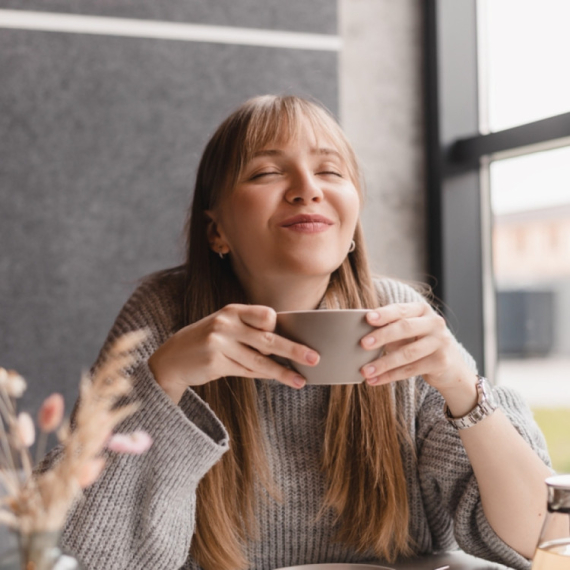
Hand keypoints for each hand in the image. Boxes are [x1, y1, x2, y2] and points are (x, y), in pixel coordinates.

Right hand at [148, 304, 318, 402]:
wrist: (172, 359)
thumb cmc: (206, 341)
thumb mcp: (224, 327)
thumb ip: (249, 331)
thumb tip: (283, 344)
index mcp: (232, 311)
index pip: (266, 315)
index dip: (278, 326)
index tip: (290, 334)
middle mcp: (226, 324)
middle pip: (268, 339)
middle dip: (293, 350)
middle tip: (314, 358)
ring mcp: (219, 344)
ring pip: (260, 360)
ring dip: (282, 372)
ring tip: (300, 380)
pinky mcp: (215, 363)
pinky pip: (247, 371)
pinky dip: (264, 375)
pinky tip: (277, 378)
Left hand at [358, 302, 474, 393]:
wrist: (451, 366)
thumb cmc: (420, 343)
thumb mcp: (408, 331)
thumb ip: (390, 328)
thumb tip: (360, 334)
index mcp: (422, 310)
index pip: (401, 309)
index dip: (384, 313)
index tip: (368, 318)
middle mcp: (434, 323)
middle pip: (405, 328)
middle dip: (382, 336)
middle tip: (363, 343)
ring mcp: (440, 342)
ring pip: (407, 353)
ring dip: (383, 363)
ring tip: (365, 370)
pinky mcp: (441, 362)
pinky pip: (411, 370)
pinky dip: (390, 376)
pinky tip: (375, 380)